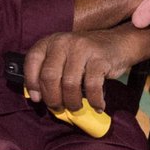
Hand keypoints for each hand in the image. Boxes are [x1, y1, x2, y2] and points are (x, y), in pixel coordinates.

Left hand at [25, 27, 149, 112]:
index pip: (32, 61)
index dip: (32, 83)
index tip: (38, 98)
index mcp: (51, 41)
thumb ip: (49, 72)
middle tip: (59, 107)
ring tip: (76, 106)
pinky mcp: (99, 57)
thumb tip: (35, 97)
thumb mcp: (63, 58)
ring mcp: (82, 48)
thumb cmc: (86, 56)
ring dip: (72, 102)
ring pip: (69, 84)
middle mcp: (64, 41)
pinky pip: (92, 86)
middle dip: (53, 98)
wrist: (118, 43)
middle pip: (50, 76)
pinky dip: (94, 100)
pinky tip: (97, 105)